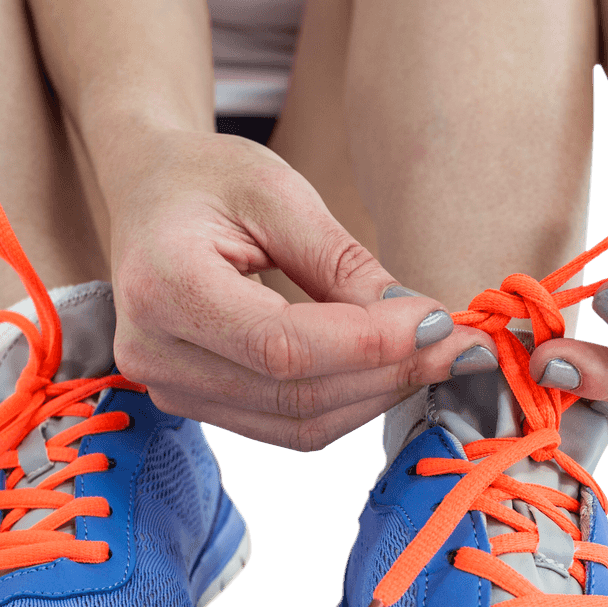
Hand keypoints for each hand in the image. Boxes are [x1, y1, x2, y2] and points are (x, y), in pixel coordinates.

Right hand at [108, 128, 489, 449]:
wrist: (147, 198)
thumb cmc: (206, 179)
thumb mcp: (276, 191)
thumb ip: (342, 262)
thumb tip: (417, 323)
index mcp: (164, 285)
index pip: (281, 345)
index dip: (369, 344)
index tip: (440, 321)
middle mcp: (155, 353)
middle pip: (295, 393)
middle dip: (390, 372)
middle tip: (460, 346)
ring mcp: (169, 388)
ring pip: (298, 423)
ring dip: (377, 395)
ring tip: (435, 358)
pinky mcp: (195, 404)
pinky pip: (286, 427)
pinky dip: (348, 404)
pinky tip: (389, 372)